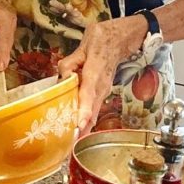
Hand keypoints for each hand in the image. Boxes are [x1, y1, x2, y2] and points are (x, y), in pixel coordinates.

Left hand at [58, 16, 146, 131]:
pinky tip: (78, 131)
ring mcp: (104, 91)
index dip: (84, 110)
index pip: (89, 94)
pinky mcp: (102, 93)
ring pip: (94, 113)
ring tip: (71, 142)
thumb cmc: (101, 41)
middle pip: (92, 111)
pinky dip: (87, 120)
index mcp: (95, 73)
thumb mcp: (83, 45)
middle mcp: (102, 86)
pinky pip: (94, 109)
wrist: (121, 39)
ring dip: (84, 128)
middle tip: (69, 144)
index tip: (79, 125)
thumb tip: (62, 78)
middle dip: (82, 128)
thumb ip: (70, 63)